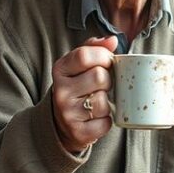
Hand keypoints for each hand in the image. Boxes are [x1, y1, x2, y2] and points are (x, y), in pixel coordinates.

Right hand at [51, 35, 117, 152]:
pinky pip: (106, 123)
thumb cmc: (77, 87)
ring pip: (104, 101)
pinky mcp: (78, 132)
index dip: (103, 56)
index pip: (84, 56)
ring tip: (98, 102)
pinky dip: (107, 121)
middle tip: (102, 86)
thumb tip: (113, 40)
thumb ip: (94, 48)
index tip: (108, 61)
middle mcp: (60, 91)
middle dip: (108, 81)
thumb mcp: (78, 64)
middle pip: (100, 77)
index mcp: (60, 70)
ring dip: (108, 102)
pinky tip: (97, 118)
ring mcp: (67, 113)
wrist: (61, 123)